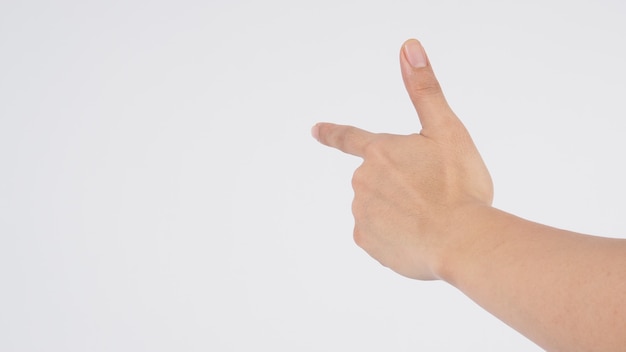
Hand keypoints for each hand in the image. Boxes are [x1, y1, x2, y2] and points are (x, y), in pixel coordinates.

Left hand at [312, 39, 492, 279]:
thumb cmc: (458, 186)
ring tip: (430, 217)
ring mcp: (362, 212)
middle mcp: (362, 180)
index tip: (315, 130)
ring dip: (400, 209)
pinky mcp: (366, 241)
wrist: (462, 241)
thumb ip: (424, 89)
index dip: (333, 133)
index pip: (350, 138)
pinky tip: (418, 236)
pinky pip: (378, 234)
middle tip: (433, 193)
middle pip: (378, 177)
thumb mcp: (447, 129)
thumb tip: (408, 47)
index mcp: (380, 151)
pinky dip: (395, 234)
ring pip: (379, 206)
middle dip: (401, 183)